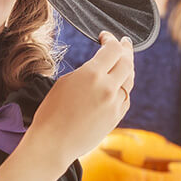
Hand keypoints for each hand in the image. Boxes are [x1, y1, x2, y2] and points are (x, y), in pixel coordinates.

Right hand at [27, 31, 133, 165]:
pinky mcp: (116, 117)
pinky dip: (124, 86)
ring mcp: (114, 104)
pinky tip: (120, 82)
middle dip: (126, 49)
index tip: (105, 36)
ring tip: (125, 59)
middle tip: (125, 42)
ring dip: (128, 67)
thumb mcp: (65, 82)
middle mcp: (108, 88)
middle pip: (127, 61)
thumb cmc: (51, 112)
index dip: (111, 39)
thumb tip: (99, 66)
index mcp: (92, 75)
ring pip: (130, 79)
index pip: (112, 49)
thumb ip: (87, 71)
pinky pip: (126, 96)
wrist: (53, 144)